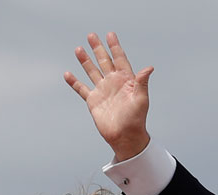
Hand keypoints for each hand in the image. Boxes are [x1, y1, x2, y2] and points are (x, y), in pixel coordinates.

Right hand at [65, 32, 152, 160]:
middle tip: (91, 35)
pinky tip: (68, 74)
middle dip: (98, 48)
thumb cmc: (136, 119)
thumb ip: (142, 82)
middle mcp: (113, 82)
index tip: (110, 34)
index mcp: (126, 80)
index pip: (120, 59)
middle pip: (104, 61)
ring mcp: (102, 91)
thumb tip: (149, 68)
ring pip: (92, 71)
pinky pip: (81, 89)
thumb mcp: (141, 99)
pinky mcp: (93, 101)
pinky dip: (74, 82)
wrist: (124, 136)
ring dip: (85, 60)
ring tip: (78, 49)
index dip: (115, 47)